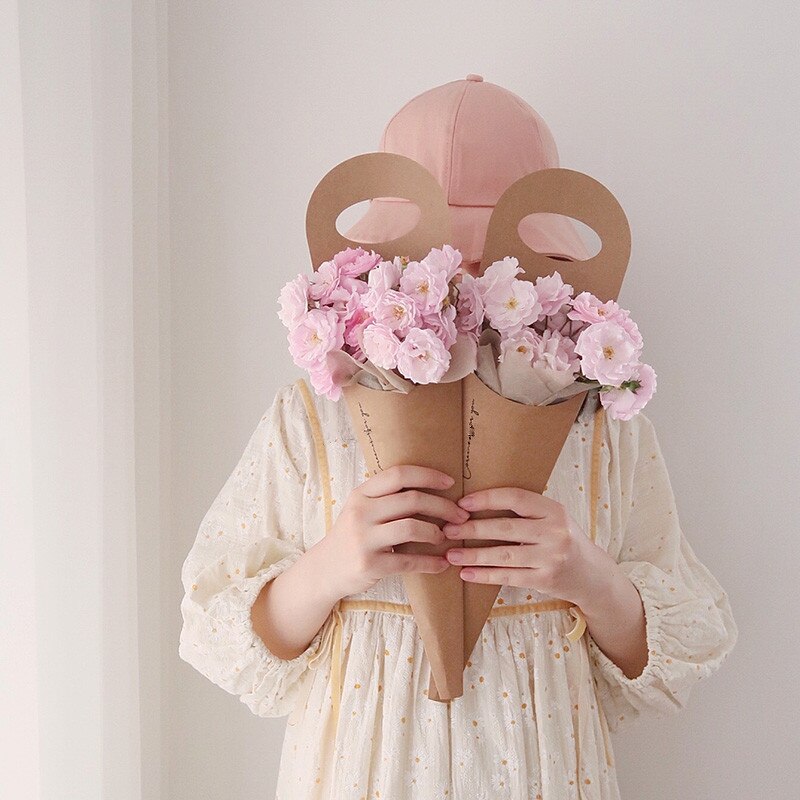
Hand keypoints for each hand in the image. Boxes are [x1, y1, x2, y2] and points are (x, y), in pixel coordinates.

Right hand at [313, 465, 468, 600]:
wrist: (324, 571)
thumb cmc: (353, 536)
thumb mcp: (362, 509)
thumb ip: (387, 498)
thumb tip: (432, 488)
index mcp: (362, 494)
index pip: (399, 474)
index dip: (428, 475)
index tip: (450, 482)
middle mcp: (361, 512)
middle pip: (411, 500)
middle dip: (443, 506)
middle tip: (460, 515)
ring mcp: (363, 539)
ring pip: (412, 527)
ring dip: (436, 532)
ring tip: (446, 537)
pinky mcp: (370, 565)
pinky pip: (409, 561)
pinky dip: (430, 563)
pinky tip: (442, 564)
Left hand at [441, 487, 622, 607]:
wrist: (592, 574)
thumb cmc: (563, 539)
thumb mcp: (553, 517)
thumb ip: (525, 510)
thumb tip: (476, 502)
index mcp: (554, 510)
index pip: (515, 498)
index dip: (487, 499)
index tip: (462, 503)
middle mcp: (554, 532)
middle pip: (505, 528)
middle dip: (472, 528)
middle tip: (448, 529)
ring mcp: (550, 558)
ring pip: (504, 555)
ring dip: (473, 554)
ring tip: (451, 553)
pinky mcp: (545, 580)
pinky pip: (508, 577)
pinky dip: (485, 575)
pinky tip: (466, 573)